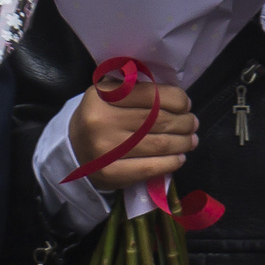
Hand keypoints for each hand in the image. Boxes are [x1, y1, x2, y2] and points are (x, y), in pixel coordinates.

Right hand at [68, 77, 196, 191]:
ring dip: (183, 142)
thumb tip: (180, 100)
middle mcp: (101, 121)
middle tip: (193, 124)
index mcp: (102, 96)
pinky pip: (151, 168)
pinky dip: (171, 163)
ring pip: (159, 144)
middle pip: (158, 120)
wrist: (72, 150)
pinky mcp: (110, 173)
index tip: (186, 105)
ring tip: (191, 140)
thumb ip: (138, 91)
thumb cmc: (99, 118)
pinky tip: (179, 158)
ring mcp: (105, 149)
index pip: (151, 94)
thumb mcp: (109, 95)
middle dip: (184, 122)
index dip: (177, 99)